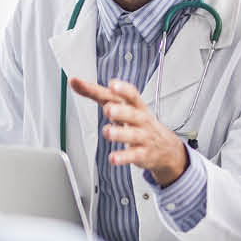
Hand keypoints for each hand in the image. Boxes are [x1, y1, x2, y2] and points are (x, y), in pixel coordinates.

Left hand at [69, 76, 189, 185]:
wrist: (165, 148)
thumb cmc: (139, 123)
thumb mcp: (122, 106)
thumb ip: (98, 94)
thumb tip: (75, 82)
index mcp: (136, 106)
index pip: (131, 95)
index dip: (123, 89)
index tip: (113, 84)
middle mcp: (140, 120)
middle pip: (133, 114)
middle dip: (121, 111)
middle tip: (108, 109)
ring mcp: (142, 137)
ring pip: (132, 135)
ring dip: (119, 133)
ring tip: (107, 132)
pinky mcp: (142, 154)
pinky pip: (133, 156)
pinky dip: (123, 157)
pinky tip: (113, 158)